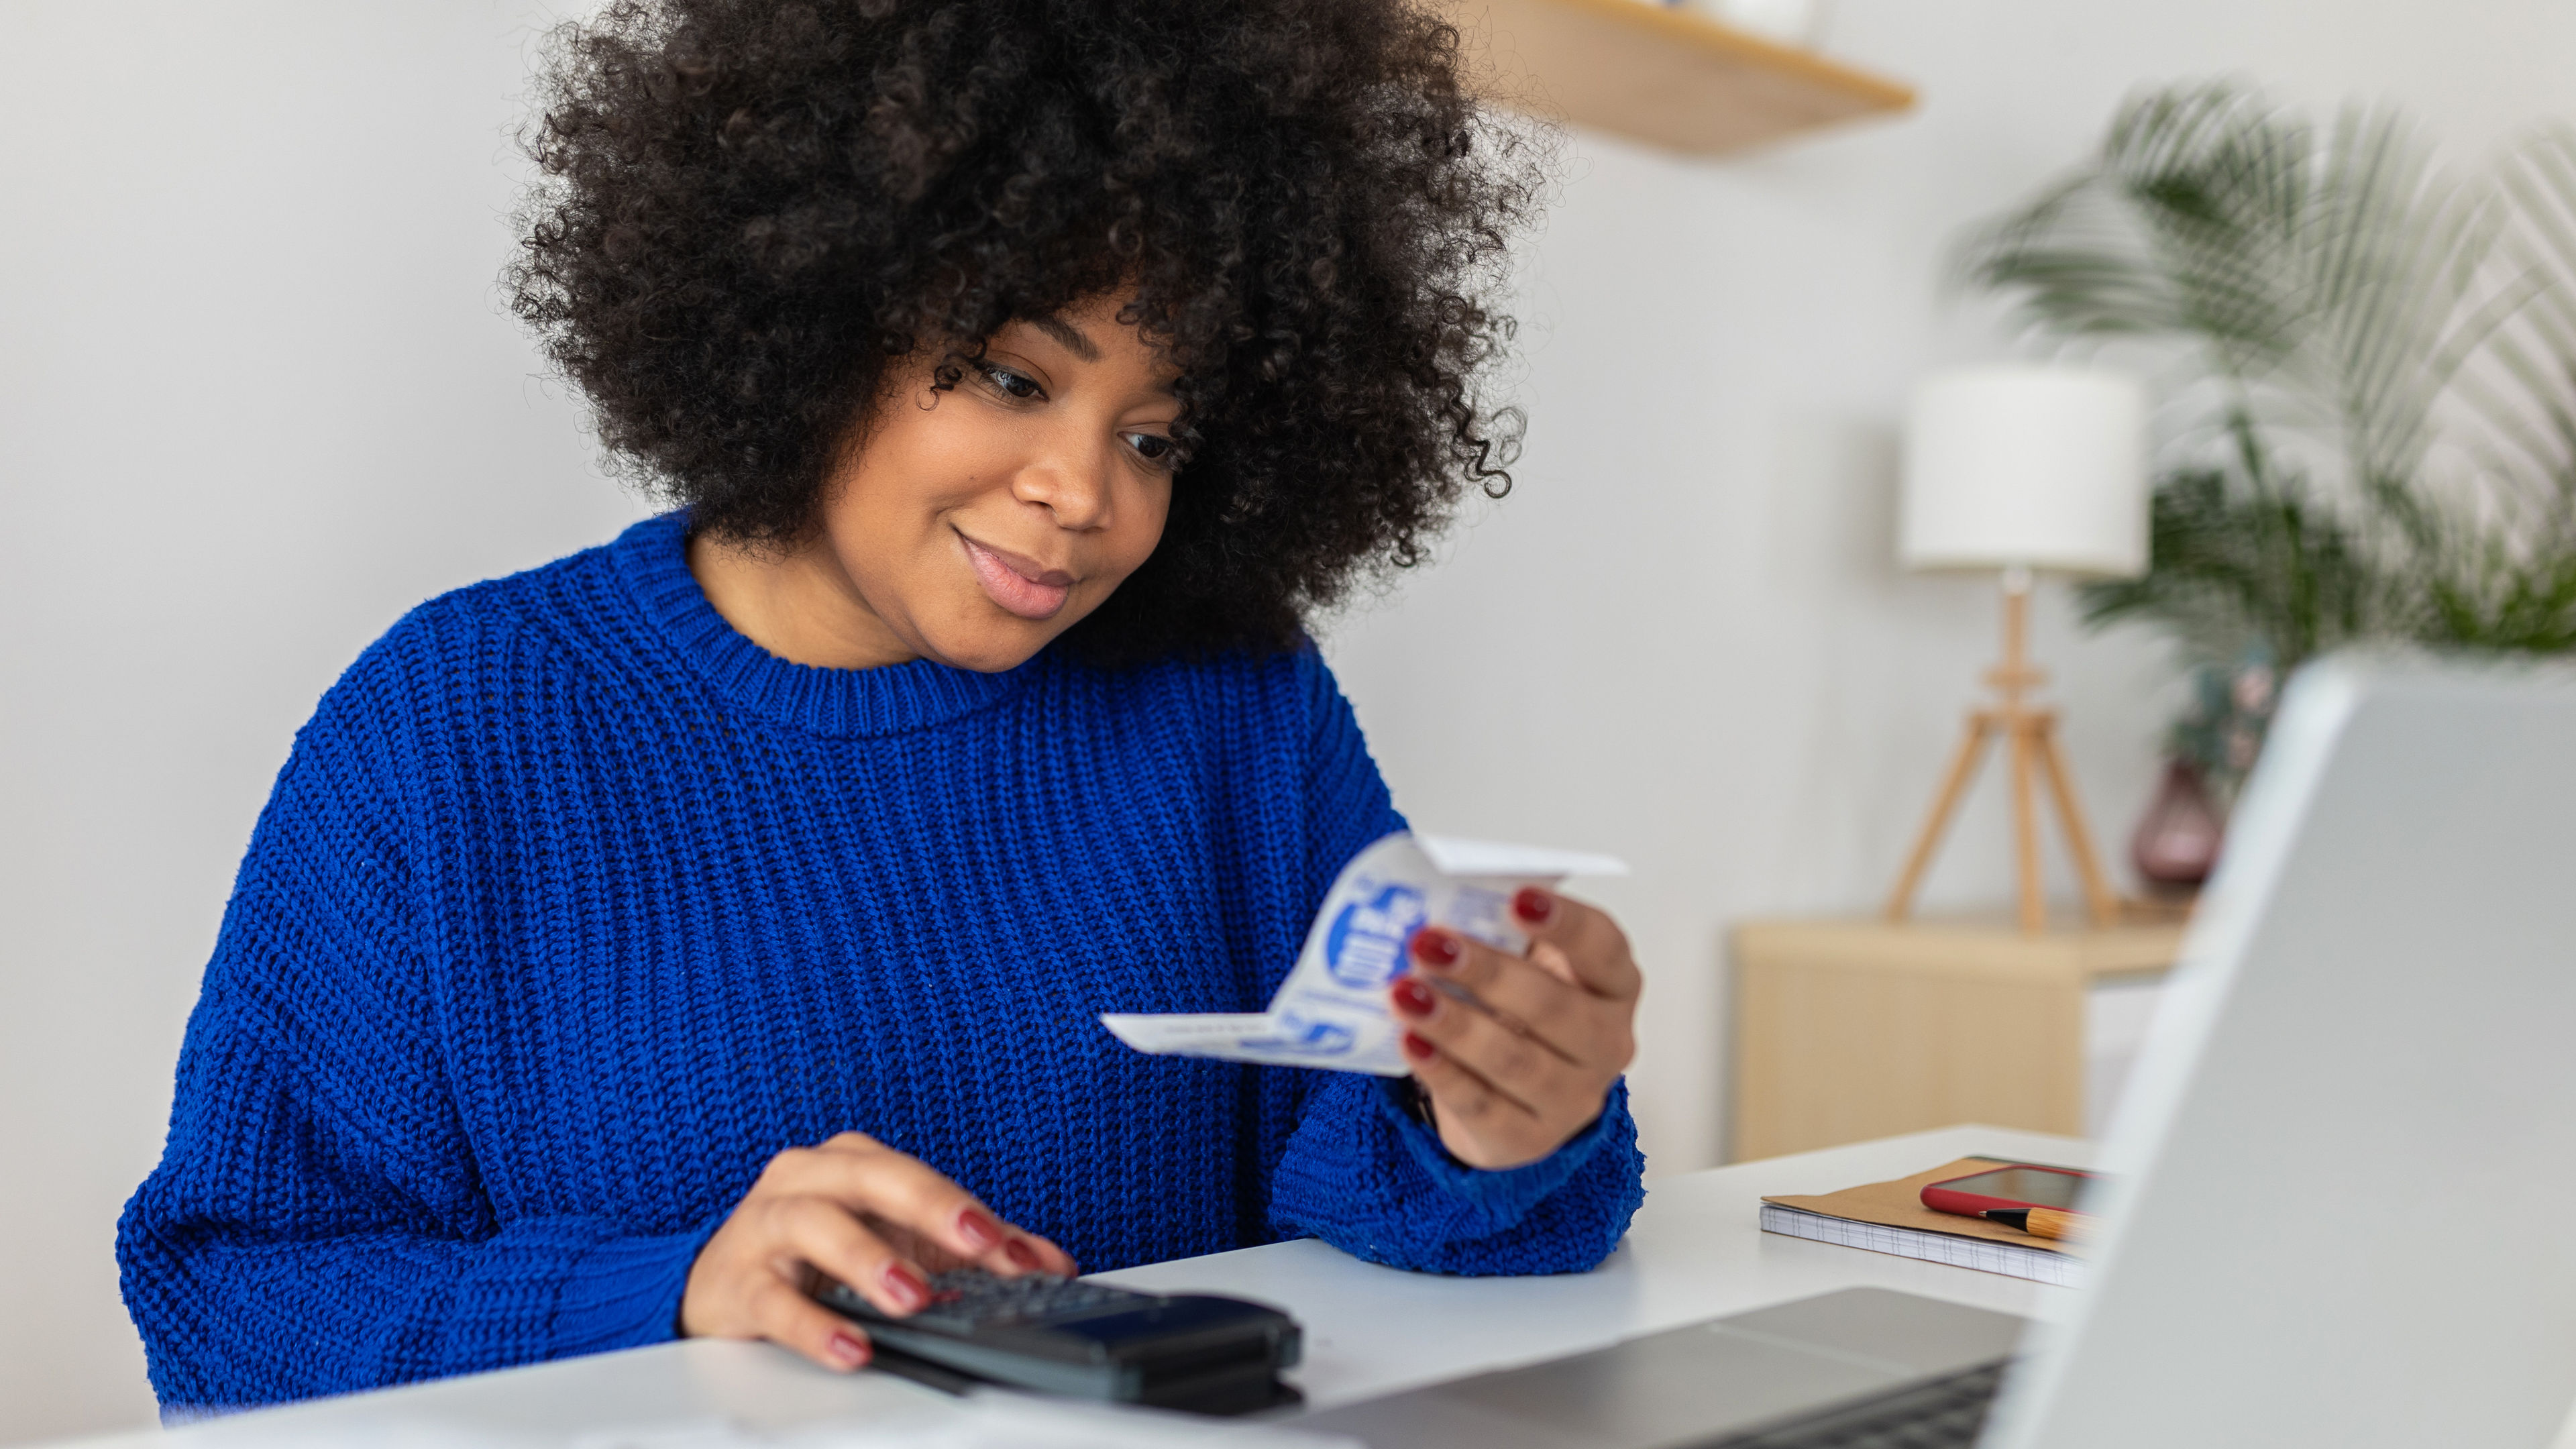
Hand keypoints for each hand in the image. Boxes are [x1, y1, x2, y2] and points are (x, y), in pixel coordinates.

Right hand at [680, 1131, 1075, 1370]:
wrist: (720, 1284)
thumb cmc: (814, 1256)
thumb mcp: (897, 1246)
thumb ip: (972, 1254)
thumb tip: (1052, 1262)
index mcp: (853, 1163)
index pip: (919, 1180)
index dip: (970, 1212)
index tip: (1017, 1251)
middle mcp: (807, 1178)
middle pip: (872, 1179)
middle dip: (931, 1207)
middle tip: (977, 1244)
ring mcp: (766, 1225)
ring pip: (816, 1224)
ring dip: (869, 1259)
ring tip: (913, 1298)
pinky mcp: (737, 1281)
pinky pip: (775, 1300)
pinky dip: (815, 1324)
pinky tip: (853, 1347)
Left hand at [1388, 887, 1639, 1169]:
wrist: (1514, 1100)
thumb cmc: (1519, 1013)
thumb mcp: (1524, 967)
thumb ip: (1498, 935)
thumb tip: (1435, 901)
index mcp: (1613, 986)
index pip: (1603, 948)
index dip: (1565, 922)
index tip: (1517, 898)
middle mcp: (1606, 1044)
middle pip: (1552, 1007)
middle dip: (1487, 972)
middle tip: (1431, 942)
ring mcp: (1573, 1099)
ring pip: (1515, 1060)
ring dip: (1455, 1023)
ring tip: (1405, 993)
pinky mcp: (1528, 1139)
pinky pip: (1482, 1105)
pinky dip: (1443, 1071)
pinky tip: (1410, 1042)